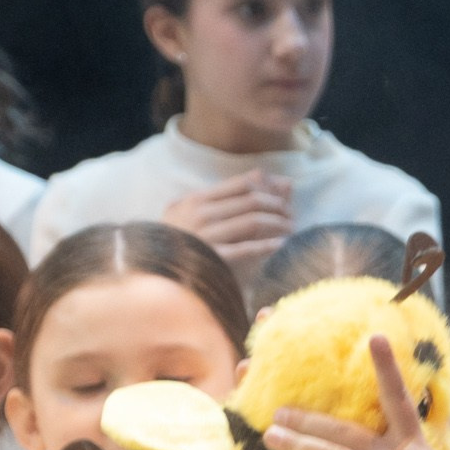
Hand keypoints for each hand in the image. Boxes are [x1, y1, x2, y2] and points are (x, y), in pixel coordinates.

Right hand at [162, 170, 293, 276]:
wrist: (159, 269)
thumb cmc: (183, 237)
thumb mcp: (200, 210)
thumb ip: (234, 195)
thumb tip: (282, 180)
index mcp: (198, 199)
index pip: (243, 183)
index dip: (268, 189)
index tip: (282, 198)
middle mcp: (201, 214)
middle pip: (252, 201)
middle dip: (278, 206)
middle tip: (291, 214)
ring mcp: (206, 236)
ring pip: (253, 221)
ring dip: (278, 223)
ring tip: (290, 228)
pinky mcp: (212, 258)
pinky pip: (245, 249)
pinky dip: (266, 245)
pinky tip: (280, 244)